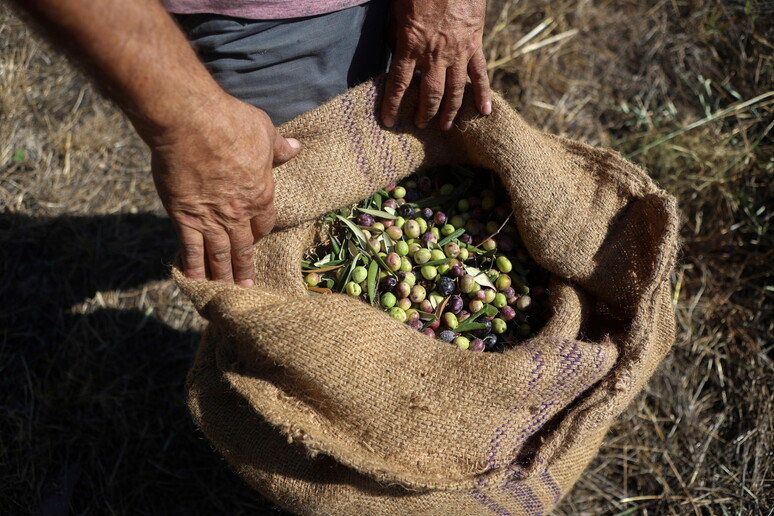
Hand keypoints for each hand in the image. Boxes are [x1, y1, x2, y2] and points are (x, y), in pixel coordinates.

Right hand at [149, 94, 300, 285]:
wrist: (190, 122)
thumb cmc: (230, 122)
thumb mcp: (264, 130)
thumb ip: (278, 146)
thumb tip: (295, 147)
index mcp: (261, 195)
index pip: (264, 224)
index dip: (260, 234)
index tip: (256, 242)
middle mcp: (238, 214)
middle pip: (243, 247)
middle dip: (244, 268)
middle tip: (245, 288)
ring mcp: (211, 219)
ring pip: (218, 255)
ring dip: (221, 275)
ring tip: (223, 293)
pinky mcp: (184, 217)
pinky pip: (190, 249)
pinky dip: (191, 267)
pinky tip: (191, 281)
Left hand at [382, 0, 491, 130]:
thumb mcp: (397, 13)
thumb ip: (396, 38)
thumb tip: (396, 56)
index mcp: (410, 46)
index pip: (399, 84)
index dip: (393, 105)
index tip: (389, 121)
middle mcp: (434, 55)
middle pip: (429, 94)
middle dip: (424, 113)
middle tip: (420, 125)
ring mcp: (457, 52)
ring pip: (454, 91)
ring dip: (449, 111)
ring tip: (444, 126)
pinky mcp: (474, 45)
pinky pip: (480, 74)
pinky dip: (483, 94)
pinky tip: (484, 112)